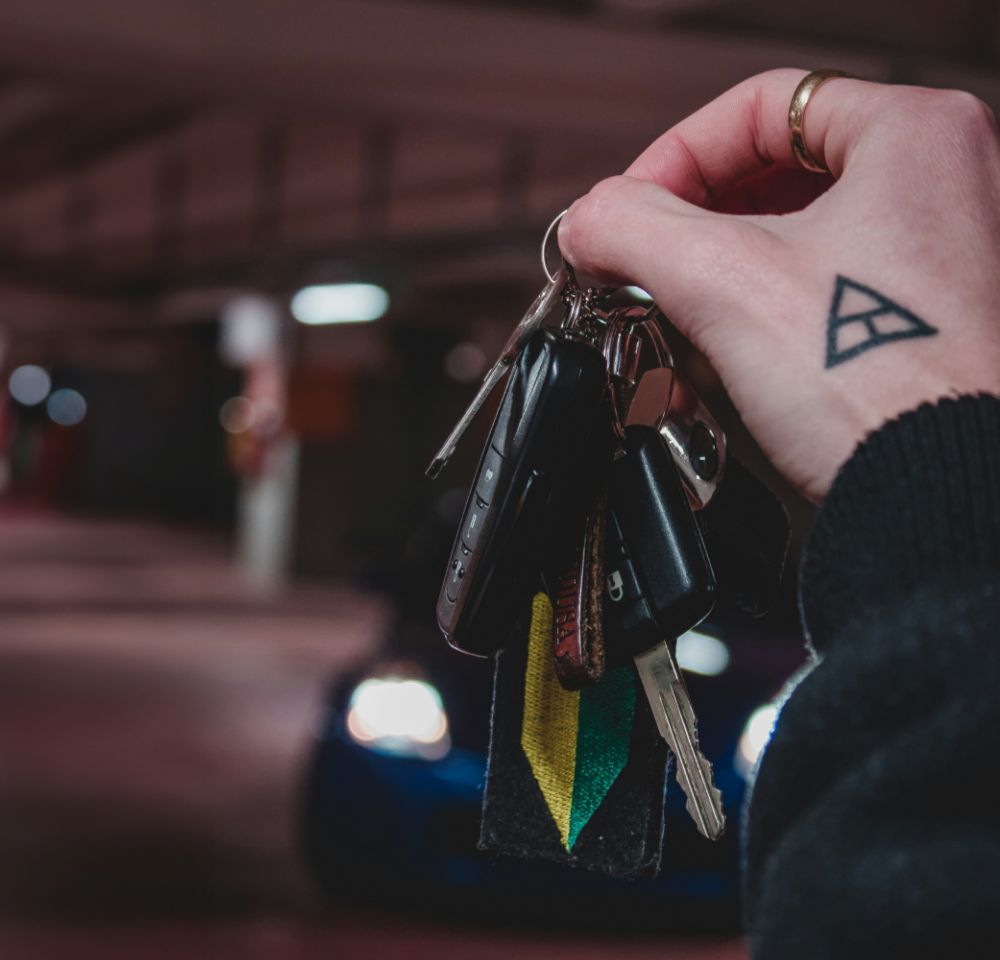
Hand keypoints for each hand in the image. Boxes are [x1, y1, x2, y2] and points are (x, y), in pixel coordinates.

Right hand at [558, 68, 999, 500]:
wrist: (937, 492)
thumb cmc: (877, 383)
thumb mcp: (722, 284)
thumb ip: (632, 230)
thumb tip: (587, 221)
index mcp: (913, 135)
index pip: (756, 107)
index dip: (671, 158)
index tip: (626, 213)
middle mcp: (940, 183)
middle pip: (769, 179)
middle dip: (686, 239)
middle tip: (640, 273)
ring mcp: (935, 255)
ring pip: (789, 242)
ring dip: (712, 290)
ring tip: (674, 334)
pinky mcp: (919, 320)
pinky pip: (815, 293)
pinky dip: (755, 322)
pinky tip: (718, 367)